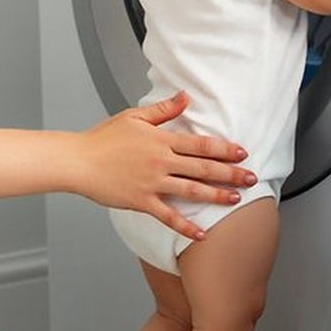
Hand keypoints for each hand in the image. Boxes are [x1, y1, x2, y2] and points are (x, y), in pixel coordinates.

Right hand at [77, 92, 254, 238]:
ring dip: (216, 196)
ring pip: (191, 191)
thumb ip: (164, 110)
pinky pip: (168, 216)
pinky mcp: (141, 201)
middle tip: (252, 178)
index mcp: (161, 140)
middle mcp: (161, 161)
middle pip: (203, 168)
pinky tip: (201, 233)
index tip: (242, 153)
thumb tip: (185, 97)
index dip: (225, 149)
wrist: (78, 161)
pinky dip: (186, 226)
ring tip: (235, 199)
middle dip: (231, 173)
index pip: (201, 144)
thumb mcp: (134, 116)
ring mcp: (152, 183)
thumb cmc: (103, 138)